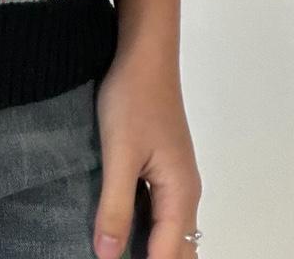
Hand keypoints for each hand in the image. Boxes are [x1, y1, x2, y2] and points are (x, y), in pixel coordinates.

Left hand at [91, 43, 202, 258]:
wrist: (144, 54)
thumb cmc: (133, 99)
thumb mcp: (119, 154)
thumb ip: (115, 206)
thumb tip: (109, 257)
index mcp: (180, 194)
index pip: (169, 255)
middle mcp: (184, 192)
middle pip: (179, 249)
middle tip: (116, 258)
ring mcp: (175, 178)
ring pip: (169, 230)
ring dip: (150, 247)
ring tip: (117, 251)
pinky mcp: (162, 165)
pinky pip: (159, 210)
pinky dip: (145, 228)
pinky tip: (120, 227)